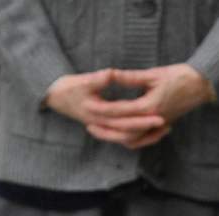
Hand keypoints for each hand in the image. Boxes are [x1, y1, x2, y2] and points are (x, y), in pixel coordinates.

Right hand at [44, 69, 167, 149]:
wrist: (53, 96)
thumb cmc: (67, 87)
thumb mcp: (82, 80)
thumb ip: (98, 78)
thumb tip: (111, 73)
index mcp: (95, 113)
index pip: (122, 117)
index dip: (141, 115)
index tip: (157, 111)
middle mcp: (99, 124)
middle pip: (127, 132)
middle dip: (147, 128)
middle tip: (166, 122)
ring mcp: (101, 128)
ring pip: (126, 139)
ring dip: (145, 136)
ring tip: (165, 128)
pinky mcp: (104, 129)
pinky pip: (123, 138)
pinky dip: (138, 136)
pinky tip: (152, 131)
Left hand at [86, 63, 212, 142]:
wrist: (201, 85)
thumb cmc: (179, 76)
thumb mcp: (153, 74)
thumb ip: (130, 78)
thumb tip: (110, 74)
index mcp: (149, 107)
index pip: (120, 112)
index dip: (102, 111)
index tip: (88, 109)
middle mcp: (153, 121)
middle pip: (124, 132)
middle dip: (105, 131)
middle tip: (89, 127)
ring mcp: (159, 126)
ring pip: (134, 139)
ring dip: (117, 138)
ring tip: (103, 132)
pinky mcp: (163, 126)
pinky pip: (145, 139)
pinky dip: (134, 140)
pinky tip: (123, 136)